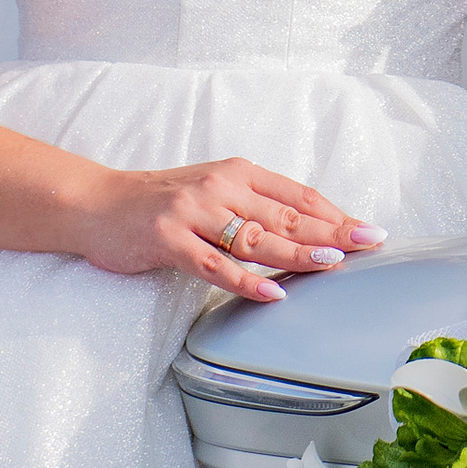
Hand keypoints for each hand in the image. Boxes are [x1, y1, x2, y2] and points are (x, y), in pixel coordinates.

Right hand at [73, 154, 383, 304]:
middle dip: (331, 230)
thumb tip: (307, 230)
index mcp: (237, 173)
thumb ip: (253, 207)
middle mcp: (220, 186)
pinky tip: (273, 294)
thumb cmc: (160, 203)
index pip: (297, 194)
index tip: (367, 229)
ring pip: (256, 238)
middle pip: (285, 214)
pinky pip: (215, 266)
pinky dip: (247, 282)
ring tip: (332, 263)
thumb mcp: (213, 192)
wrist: (98, 204)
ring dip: (298, 252)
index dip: (335, 212)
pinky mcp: (169, 240)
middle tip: (368, 243)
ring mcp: (193, 212)